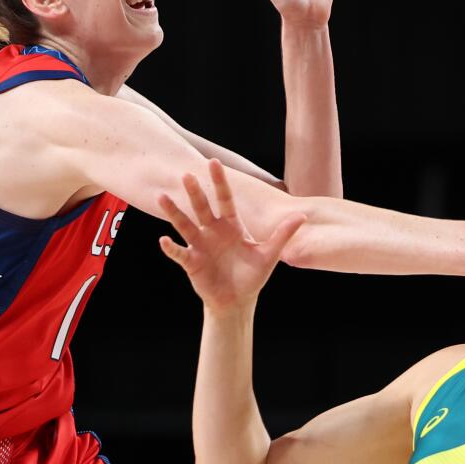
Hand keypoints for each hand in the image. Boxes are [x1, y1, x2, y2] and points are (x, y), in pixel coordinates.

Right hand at [158, 160, 306, 311]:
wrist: (238, 301)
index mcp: (231, 226)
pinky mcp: (192, 262)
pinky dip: (171, 248)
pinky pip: (179, 253)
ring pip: (185, 225)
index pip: (225, 199)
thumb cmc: (252, 276)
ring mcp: (200, 246)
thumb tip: (302, 216)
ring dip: (174, 212)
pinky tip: (163, 240)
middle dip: (195, 192)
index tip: (214, 162)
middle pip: (203, 207)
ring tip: (162, 198)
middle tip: (187, 175)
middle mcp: (213, 231)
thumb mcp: (269, 254)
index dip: (220, 181)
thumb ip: (282, 234)